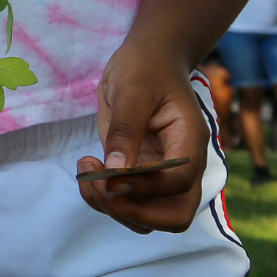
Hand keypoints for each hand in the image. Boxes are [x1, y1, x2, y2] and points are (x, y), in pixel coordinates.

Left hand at [78, 43, 210, 232]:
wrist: (148, 60)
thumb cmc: (145, 69)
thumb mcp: (132, 90)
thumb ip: (126, 130)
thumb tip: (117, 170)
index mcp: (189, 142)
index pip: (179, 184)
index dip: (145, 189)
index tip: (109, 179)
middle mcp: (181, 166)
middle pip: (174, 216)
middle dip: (133, 211)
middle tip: (99, 185)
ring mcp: (160, 174)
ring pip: (148, 216)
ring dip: (112, 208)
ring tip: (86, 173)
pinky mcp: (138, 173)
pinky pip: (126, 201)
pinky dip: (103, 198)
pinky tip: (87, 168)